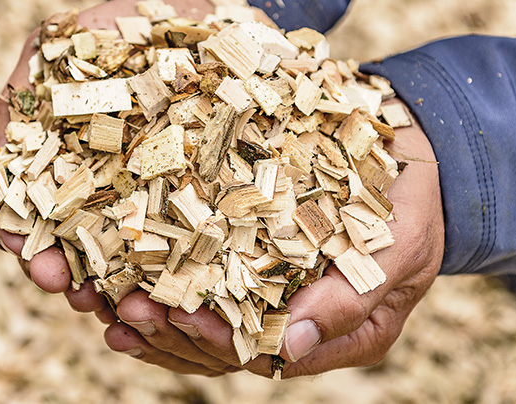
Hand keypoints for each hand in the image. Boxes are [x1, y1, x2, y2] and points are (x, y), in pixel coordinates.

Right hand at [0, 0, 213, 323]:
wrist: (182, 13)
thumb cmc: (111, 28)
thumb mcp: (54, 46)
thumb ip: (22, 92)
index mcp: (56, 164)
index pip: (26, 216)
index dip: (24, 243)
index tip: (35, 263)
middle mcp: (95, 186)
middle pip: (73, 245)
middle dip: (70, 277)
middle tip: (74, 295)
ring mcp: (144, 191)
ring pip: (125, 252)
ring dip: (120, 287)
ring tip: (128, 309)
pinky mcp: (191, 188)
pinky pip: (183, 234)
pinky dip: (175, 266)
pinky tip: (175, 290)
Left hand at [104, 112, 444, 377]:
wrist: (411, 160)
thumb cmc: (412, 206)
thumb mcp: (398, 251)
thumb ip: (351, 299)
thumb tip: (289, 348)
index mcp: (334, 333)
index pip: (266, 353)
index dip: (219, 342)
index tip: (179, 317)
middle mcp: (296, 320)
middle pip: (224, 344)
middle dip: (171, 332)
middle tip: (123, 310)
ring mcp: (272, 290)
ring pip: (205, 318)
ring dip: (155, 315)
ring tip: (103, 303)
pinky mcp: (252, 255)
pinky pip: (205, 278)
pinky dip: (165, 278)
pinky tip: (121, 274)